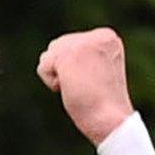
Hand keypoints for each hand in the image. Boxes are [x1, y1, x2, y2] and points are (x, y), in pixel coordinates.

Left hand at [37, 28, 133, 145]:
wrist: (111, 119)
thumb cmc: (103, 104)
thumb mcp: (97, 71)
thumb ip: (82, 57)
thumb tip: (51, 54)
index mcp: (107, 37)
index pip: (71, 44)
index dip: (74, 68)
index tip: (94, 82)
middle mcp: (97, 35)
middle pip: (57, 46)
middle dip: (64, 70)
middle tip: (87, 86)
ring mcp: (83, 43)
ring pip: (49, 55)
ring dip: (58, 76)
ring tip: (80, 87)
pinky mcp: (69, 55)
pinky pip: (43, 67)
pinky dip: (52, 83)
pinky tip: (71, 88)